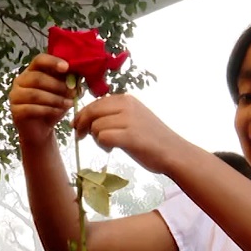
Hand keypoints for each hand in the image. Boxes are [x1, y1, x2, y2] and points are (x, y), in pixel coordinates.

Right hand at [9, 54, 74, 144]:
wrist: (41, 129)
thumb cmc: (52, 106)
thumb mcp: (63, 93)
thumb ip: (69, 83)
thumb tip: (79, 77)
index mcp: (32, 71)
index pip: (39, 60)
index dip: (52, 62)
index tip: (66, 67)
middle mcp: (20, 80)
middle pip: (37, 78)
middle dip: (58, 85)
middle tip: (72, 92)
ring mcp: (15, 95)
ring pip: (35, 94)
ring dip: (55, 99)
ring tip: (69, 103)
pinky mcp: (15, 110)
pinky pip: (31, 108)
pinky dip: (47, 110)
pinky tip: (58, 112)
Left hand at [71, 93, 189, 172]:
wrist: (173, 152)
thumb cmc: (151, 138)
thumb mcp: (133, 117)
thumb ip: (114, 114)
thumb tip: (88, 117)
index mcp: (127, 99)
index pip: (95, 103)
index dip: (83, 114)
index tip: (77, 125)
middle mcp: (127, 105)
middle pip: (91, 112)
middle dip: (82, 124)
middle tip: (80, 136)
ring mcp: (128, 120)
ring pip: (96, 126)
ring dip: (96, 138)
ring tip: (107, 145)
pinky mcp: (129, 136)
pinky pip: (102, 137)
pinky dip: (102, 144)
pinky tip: (111, 149)